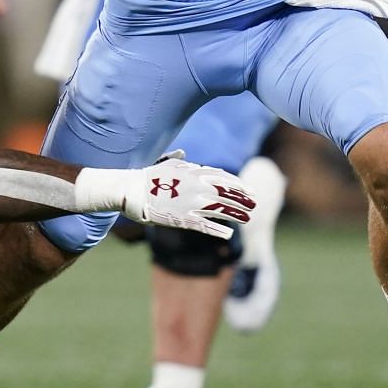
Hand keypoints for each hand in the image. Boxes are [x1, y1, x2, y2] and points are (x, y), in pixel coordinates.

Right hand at [119, 157, 255, 239]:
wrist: (134, 191)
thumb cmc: (149, 177)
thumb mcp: (166, 164)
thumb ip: (180, 161)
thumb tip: (185, 154)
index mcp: (195, 173)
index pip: (224, 178)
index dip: (240, 185)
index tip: (250, 191)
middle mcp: (197, 187)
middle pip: (227, 194)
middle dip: (243, 200)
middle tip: (254, 205)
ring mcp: (192, 204)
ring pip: (221, 210)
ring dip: (236, 214)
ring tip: (247, 218)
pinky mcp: (184, 218)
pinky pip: (206, 225)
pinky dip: (219, 230)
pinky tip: (229, 234)